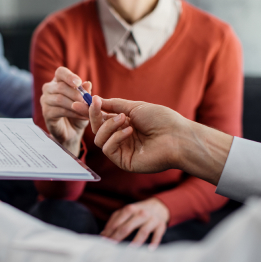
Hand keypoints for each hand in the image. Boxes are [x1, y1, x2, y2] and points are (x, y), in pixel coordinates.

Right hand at [40, 67, 91, 155]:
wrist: (72, 131)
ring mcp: (45, 101)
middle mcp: (49, 89)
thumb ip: (85, 93)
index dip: (69, 76)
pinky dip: (74, 113)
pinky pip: (60, 111)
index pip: (60, 72)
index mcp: (58, 81)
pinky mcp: (46, 113)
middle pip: (60, 86)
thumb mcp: (85, 102)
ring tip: (88, 111)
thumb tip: (87, 84)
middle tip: (88, 102)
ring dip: (76, 105)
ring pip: (60, 99)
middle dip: (76, 94)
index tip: (78, 83)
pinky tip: (83, 117)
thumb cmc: (78, 113)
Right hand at [89, 96, 232, 184]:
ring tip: (124, 119)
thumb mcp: (135, 107)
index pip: (102, 119)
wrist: (177, 136)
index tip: (83, 101)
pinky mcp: (123, 161)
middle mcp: (122, 138)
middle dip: (94, 116)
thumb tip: (96, 100)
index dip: (92, 111)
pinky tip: (129, 131)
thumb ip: (114, 105)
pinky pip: (108, 149)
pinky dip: (116, 137)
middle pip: (97, 129)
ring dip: (108, 126)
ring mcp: (122, 150)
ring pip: (99, 139)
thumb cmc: (161, 120)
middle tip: (95, 104)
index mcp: (125, 125)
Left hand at [100, 198, 168, 249]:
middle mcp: (140, 213)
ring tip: (129, 251)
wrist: (158, 206)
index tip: (103, 241)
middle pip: (127, 227)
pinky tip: (150, 250)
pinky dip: (154, 242)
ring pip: (143, 231)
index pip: (117, 222)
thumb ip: (114, 220)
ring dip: (136, 241)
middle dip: (118, 238)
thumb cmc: (138, 211)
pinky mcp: (161, 225)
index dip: (109, 232)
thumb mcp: (126, 212)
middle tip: (111, 247)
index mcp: (130, 209)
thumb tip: (103, 234)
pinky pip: (157, 235)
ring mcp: (151, 219)